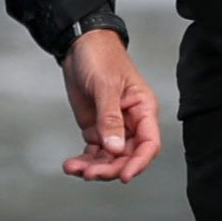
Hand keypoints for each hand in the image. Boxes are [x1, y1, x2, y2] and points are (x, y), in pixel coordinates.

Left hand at [57, 28, 160, 183]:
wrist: (79, 45)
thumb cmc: (100, 56)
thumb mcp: (106, 86)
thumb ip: (111, 118)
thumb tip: (116, 148)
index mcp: (143, 109)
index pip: (149, 144)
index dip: (139, 163)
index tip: (125, 176)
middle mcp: (131, 122)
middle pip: (128, 156)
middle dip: (110, 168)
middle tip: (90, 173)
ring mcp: (112, 127)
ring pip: (110, 158)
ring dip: (94, 168)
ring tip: (74, 168)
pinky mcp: (96, 128)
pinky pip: (94, 152)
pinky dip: (84, 161)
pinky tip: (72, 165)